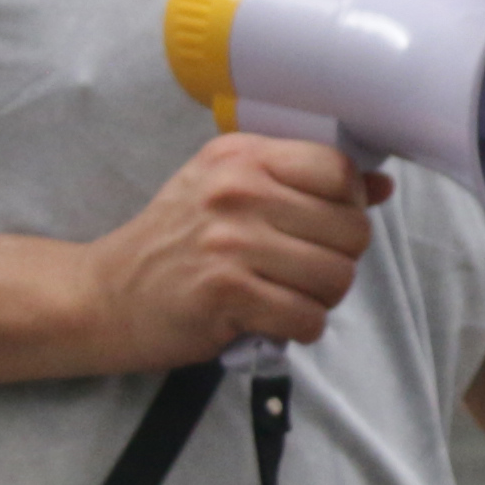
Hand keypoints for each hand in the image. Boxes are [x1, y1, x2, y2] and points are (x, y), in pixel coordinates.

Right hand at [86, 134, 385, 359]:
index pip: (339, 169)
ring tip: (286, 296)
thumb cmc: (175, 244)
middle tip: (300, 273)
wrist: (105, 296)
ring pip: (337, 277)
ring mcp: (231, 242)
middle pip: (350, 229)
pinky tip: (271, 321)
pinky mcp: (225, 293)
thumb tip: (380, 186)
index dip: (347, 206)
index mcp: (242, 156)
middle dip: (338, 261)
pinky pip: (308, 317)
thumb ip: (303, 184)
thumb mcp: (228, 191)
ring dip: (320, 299)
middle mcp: (238, 191)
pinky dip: (300, 329)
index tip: (321, 227)